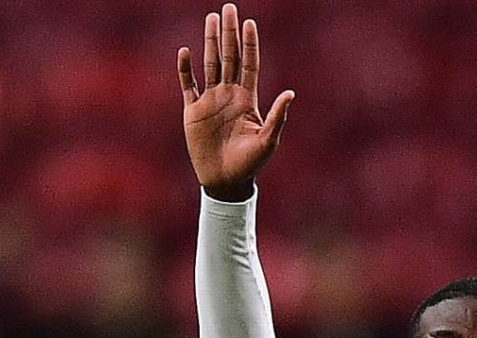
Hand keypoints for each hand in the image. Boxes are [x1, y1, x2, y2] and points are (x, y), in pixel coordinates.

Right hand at [177, 3, 293, 201]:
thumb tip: (290, 93)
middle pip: (229, 57)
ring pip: (210, 64)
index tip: (250, 22)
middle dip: (230, 33)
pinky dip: (185, 69)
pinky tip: (185, 51)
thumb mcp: (268, 141)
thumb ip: (277, 116)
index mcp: (248, 99)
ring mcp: (210, 101)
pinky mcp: (193, 112)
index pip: (249, 64)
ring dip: (211, 42)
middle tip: (229, 8)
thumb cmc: (250, 164)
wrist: (225, 181)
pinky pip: (188, 85)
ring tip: (211, 19)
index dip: (250, 44)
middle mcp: (229, 95)